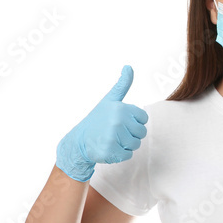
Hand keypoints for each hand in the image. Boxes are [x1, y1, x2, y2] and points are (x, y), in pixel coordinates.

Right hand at [56, 65, 149, 181]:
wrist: (79, 141)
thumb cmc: (97, 120)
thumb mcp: (109, 100)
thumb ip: (122, 85)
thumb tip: (129, 66)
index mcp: (120, 108)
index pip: (143, 118)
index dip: (134, 121)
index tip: (120, 121)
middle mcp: (117, 121)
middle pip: (142, 132)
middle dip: (131, 134)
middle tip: (115, 132)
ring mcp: (112, 136)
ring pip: (136, 144)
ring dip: (126, 145)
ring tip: (112, 139)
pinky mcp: (109, 151)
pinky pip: (128, 155)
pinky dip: (120, 155)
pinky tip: (109, 148)